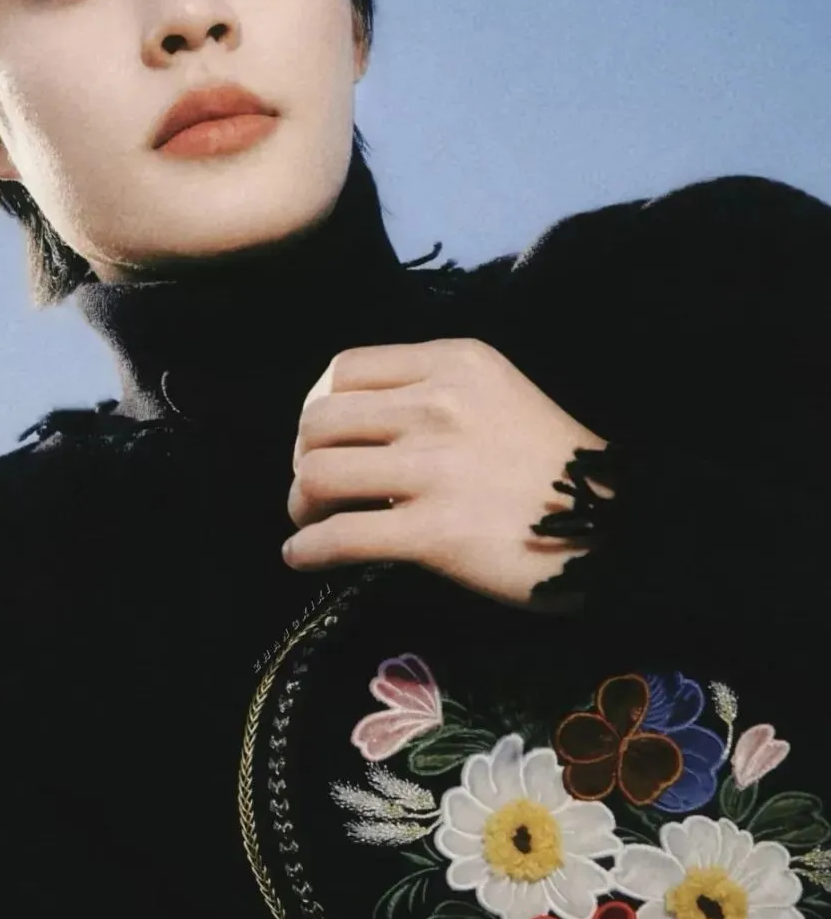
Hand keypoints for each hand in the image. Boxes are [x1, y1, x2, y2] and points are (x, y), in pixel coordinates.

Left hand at [283, 338, 613, 610]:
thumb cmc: (554, 465)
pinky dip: (306, 550)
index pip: (345, 368)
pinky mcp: (436, 532)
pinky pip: (339, 537)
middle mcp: (439, 405)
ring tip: (311, 520)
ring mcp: (436, 469)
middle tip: (316, 487)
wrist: (619, 527)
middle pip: (319, 419)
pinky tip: (302, 557)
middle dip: (304, 455)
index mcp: (454, 361)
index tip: (325, 437)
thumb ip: (430, 394)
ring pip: (318, 473)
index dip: (318, 405)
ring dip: (301, 502)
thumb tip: (350, 427)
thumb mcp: (496, 394)